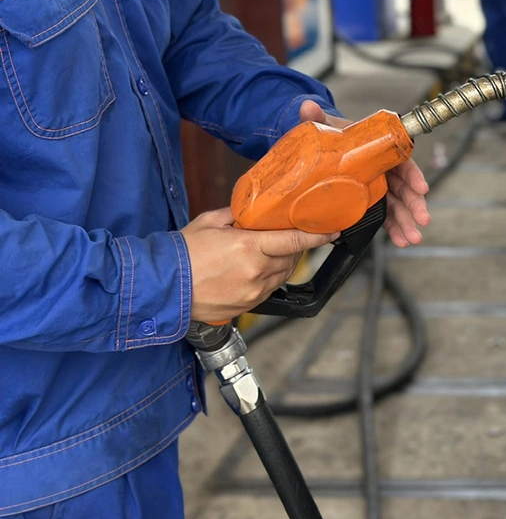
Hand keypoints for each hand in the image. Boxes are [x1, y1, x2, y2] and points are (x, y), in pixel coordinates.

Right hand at [182, 208, 339, 322]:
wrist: (162, 288)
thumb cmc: (181, 253)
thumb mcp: (210, 222)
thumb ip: (238, 216)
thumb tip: (255, 212)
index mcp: (248, 247)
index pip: (294, 242)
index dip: (317, 236)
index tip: (331, 231)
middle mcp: (255, 272)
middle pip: (291, 259)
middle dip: (293, 248)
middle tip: (285, 238)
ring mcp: (252, 292)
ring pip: (282, 276)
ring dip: (281, 264)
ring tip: (265, 253)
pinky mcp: (247, 306)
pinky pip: (269, 290)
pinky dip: (269, 279)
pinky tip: (254, 270)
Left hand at [299, 101, 430, 247]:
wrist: (322, 149)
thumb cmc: (332, 136)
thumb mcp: (325, 126)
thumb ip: (317, 117)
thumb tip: (307, 106)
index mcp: (379, 150)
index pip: (402, 162)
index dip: (413, 175)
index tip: (421, 188)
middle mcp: (383, 170)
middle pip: (404, 188)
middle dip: (414, 205)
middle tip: (421, 219)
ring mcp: (379, 188)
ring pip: (398, 206)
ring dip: (407, 222)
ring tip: (411, 238)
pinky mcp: (371, 202)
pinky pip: (386, 216)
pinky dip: (394, 229)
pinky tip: (400, 241)